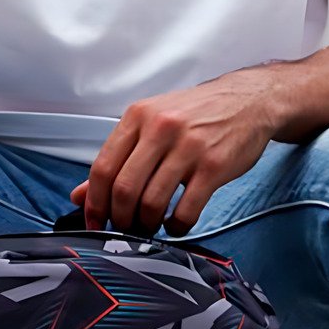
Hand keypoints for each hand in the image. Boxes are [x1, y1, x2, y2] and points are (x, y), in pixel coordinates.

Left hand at [70, 67, 280, 236]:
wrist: (249, 100)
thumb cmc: (196, 115)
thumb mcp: (151, 125)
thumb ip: (117, 159)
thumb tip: (79, 195)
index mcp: (138, 116)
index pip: (102, 168)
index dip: (94, 204)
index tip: (94, 222)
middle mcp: (161, 128)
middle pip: (124, 189)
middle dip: (119, 219)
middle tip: (125, 228)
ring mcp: (189, 147)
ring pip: (152, 202)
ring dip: (147, 225)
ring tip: (151, 226)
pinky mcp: (214, 166)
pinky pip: (186, 210)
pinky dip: (176, 226)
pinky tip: (176, 223)